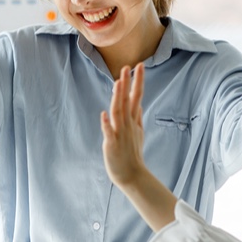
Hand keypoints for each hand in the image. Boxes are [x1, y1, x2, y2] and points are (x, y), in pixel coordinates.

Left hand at [101, 64, 148, 188]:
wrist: (132, 175)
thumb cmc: (133, 154)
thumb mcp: (137, 132)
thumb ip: (136, 117)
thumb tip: (137, 103)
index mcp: (133, 121)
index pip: (137, 97)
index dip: (137, 82)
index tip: (138, 66)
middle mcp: (128, 125)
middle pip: (129, 101)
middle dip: (128, 84)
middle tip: (128, 67)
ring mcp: (121, 134)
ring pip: (119, 112)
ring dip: (118, 98)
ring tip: (118, 83)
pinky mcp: (113, 145)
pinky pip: (109, 133)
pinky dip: (106, 124)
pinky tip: (103, 114)